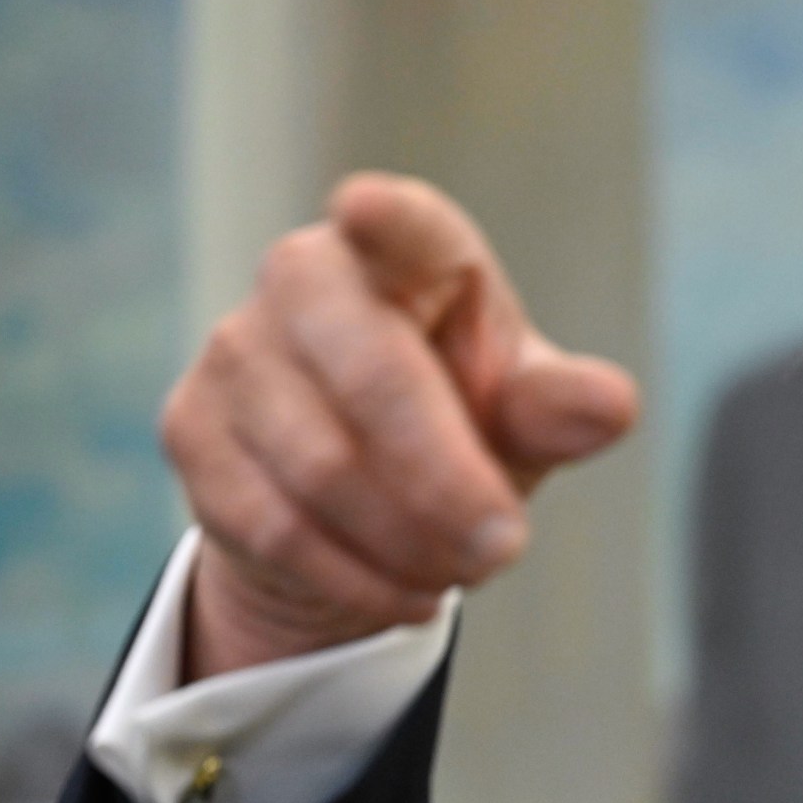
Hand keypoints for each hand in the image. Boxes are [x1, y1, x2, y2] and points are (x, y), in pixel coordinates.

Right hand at [161, 173, 639, 680]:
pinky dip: (356, 578)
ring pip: (321, 468)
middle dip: (446, 481)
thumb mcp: (520, 415)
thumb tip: (611, 406)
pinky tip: (407, 593)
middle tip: (506, 548)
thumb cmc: (461, 422)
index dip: (383, 218)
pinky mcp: (191, 427)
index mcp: (405, 252)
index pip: (399, 223)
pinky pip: (275, 524)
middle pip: (371, 377)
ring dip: (407, 543)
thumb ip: (558, 408)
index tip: (365, 209)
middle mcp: (305, 278)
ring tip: (463, 571)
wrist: (362, 498)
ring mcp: (236, 350)